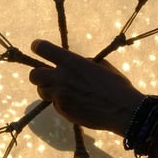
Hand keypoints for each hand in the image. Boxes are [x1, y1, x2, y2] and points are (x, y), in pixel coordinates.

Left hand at [28, 39, 144, 133]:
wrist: (123, 110)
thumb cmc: (116, 85)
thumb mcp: (100, 65)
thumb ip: (81, 62)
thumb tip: (71, 63)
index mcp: (71, 62)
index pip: (43, 49)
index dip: (38, 46)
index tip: (37, 47)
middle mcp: (62, 78)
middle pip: (34, 75)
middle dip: (39, 74)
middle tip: (48, 76)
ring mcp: (60, 96)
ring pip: (42, 91)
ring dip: (49, 89)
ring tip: (64, 91)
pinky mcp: (63, 111)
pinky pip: (55, 105)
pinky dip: (61, 103)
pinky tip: (76, 103)